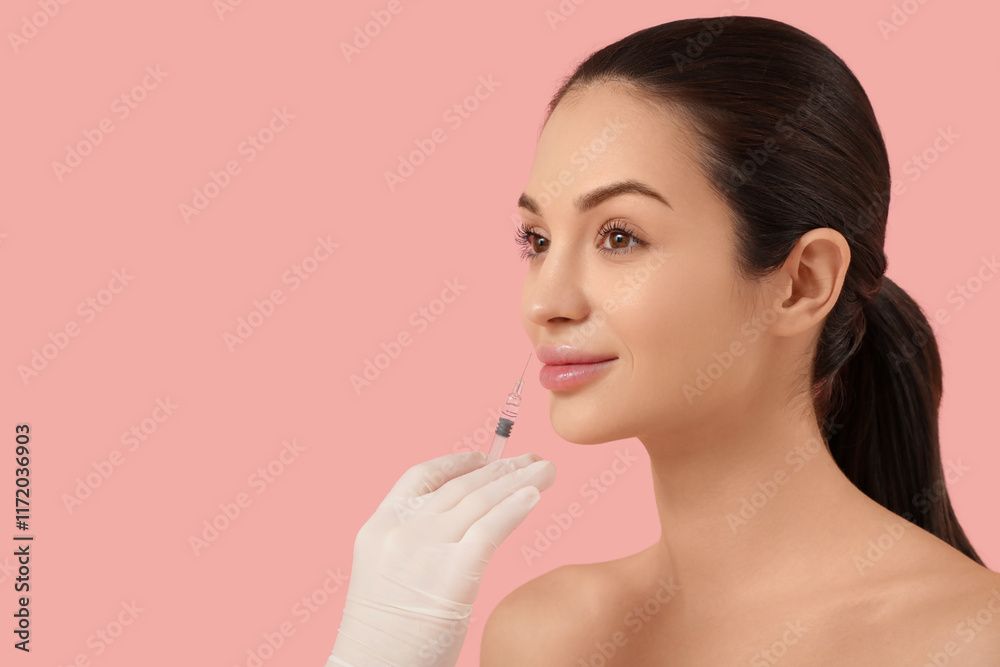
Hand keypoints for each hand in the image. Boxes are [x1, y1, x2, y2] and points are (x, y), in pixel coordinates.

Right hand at [325, 450, 555, 666]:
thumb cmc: (382, 637)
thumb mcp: (385, 576)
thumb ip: (414, 545)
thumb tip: (456, 531)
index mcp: (378, 527)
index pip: (420, 476)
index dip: (455, 462)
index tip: (482, 457)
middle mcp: (401, 530)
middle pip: (459, 485)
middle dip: (499, 468)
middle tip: (530, 459)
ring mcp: (425, 548)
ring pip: (480, 499)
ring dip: (518, 480)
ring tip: (545, 470)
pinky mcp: (452, 572)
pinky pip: (490, 527)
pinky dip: (515, 506)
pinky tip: (534, 496)